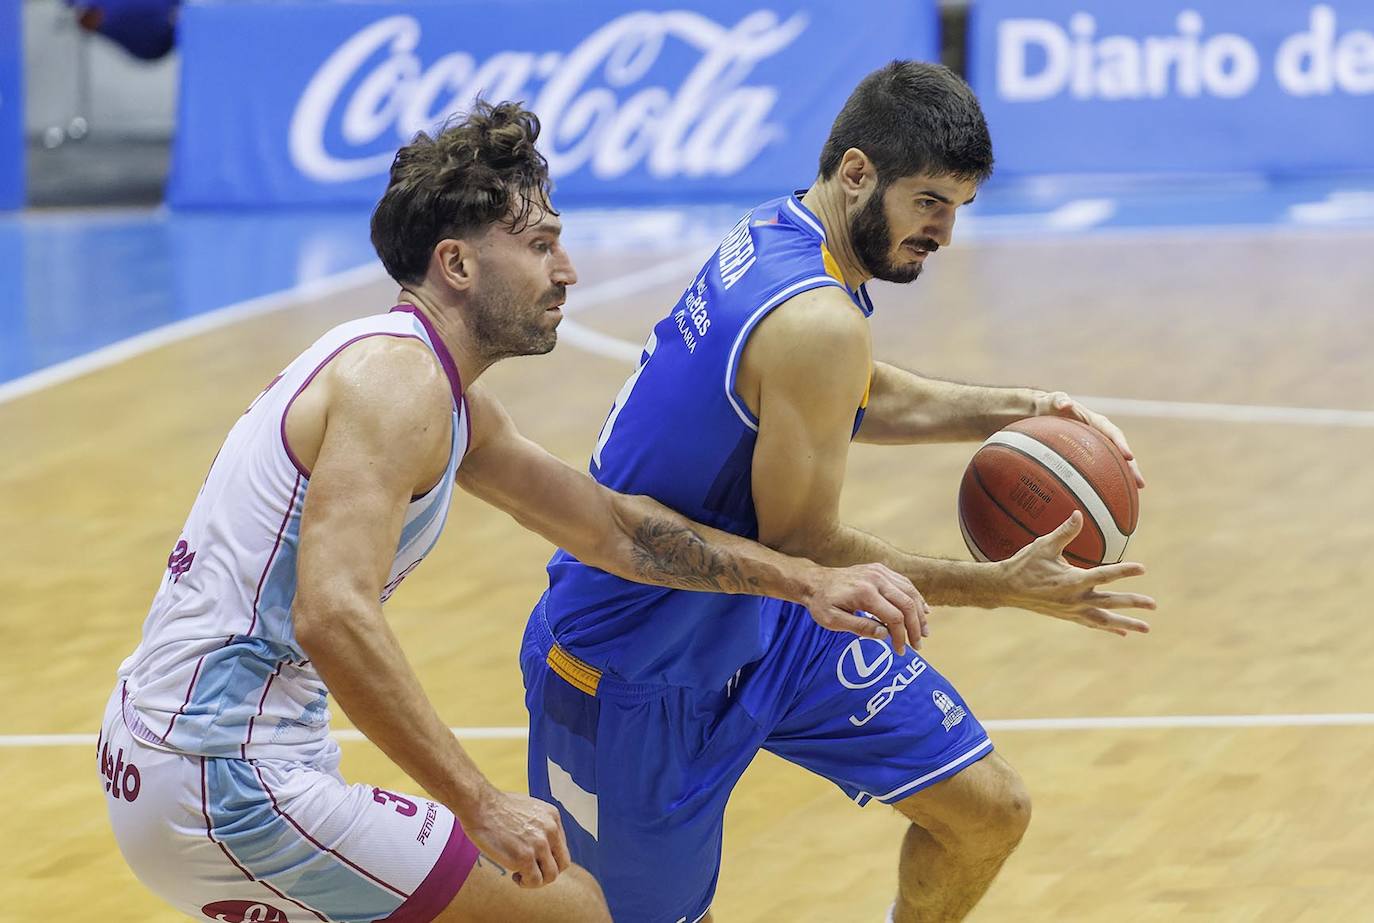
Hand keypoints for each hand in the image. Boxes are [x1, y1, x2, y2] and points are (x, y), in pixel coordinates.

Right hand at [462, 785, 569, 887]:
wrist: (480, 805)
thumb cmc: (497, 806)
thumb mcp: (529, 808)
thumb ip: (539, 825)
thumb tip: (541, 845)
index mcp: (553, 817)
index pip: (561, 848)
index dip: (548, 858)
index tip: (535, 860)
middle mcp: (551, 830)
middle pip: (562, 864)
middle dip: (547, 871)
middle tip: (531, 871)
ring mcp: (539, 844)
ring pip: (550, 876)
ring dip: (536, 880)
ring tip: (521, 875)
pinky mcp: (524, 857)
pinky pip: (534, 881)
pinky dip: (525, 883)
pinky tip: (514, 876)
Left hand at [802, 562, 929, 654]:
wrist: (815, 582)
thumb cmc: (822, 604)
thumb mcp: (833, 621)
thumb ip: (859, 627)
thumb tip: (884, 635)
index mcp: (864, 593)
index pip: (894, 617)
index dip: (901, 636)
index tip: (900, 651)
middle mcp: (876, 579)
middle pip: (907, 604)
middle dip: (915, 627)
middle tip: (917, 646)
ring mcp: (879, 572)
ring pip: (910, 592)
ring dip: (920, 613)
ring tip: (924, 632)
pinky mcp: (880, 570)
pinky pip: (904, 583)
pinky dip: (915, 597)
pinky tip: (922, 610)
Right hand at [999, 511, 1154, 635]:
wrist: (1006, 588)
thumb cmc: (1024, 564)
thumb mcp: (1044, 546)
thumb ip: (1065, 532)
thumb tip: (1079, 514)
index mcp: (1072, 581)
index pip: (1104, 575)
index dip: (1124, 571)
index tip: (1142, 568)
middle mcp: (1075, 599)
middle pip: (1111, 602)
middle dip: (1133, 603)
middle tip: (1153, 605)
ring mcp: (1072, 610)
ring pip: (1104, 619)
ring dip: (1126, 623)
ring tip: (1145, 628)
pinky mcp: (1067, 615)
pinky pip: (1092, 623)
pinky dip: (1108, 626)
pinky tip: (1120, 631)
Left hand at [1035, 391, 1144, 488]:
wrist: (1042, 412)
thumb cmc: (1048, 405)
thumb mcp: (1052, 401)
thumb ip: (1059, 401)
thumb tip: (1066, 404)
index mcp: (1095, 421)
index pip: (1112, 433)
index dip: (1122, 444)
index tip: (1129, 457)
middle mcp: (1100, 434)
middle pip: (1119, 451)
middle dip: (1131, 467)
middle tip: (1140, 483)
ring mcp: (1095, 445)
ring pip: (1113, 461)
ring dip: (1124, 476)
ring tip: (1135, 492)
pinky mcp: (1088, 454)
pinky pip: (1100, 467)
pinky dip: (1107, 478)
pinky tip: (1108, 495)